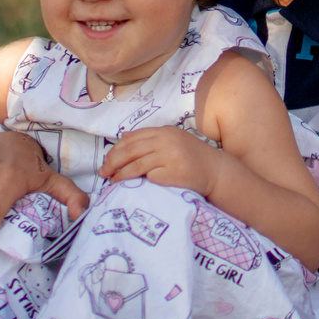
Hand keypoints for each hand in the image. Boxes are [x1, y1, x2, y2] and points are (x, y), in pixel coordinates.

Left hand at [99, 126, 222, 196]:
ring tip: (112, 182)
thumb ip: (149, 138)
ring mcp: (169, 157)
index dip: (116, 149)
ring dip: (120, 175)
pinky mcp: (172, 173)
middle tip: (103, 173)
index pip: (132, 138)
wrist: (215, 171)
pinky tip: (129, 187)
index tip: (107, 160)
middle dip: (112, 162)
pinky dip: (138, 182)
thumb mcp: (172, 140)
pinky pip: (149, 177)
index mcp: (163, 131)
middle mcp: (166, 141)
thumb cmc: (192, 157)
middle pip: (130, 150)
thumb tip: (124, 136)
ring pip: (136, 165)